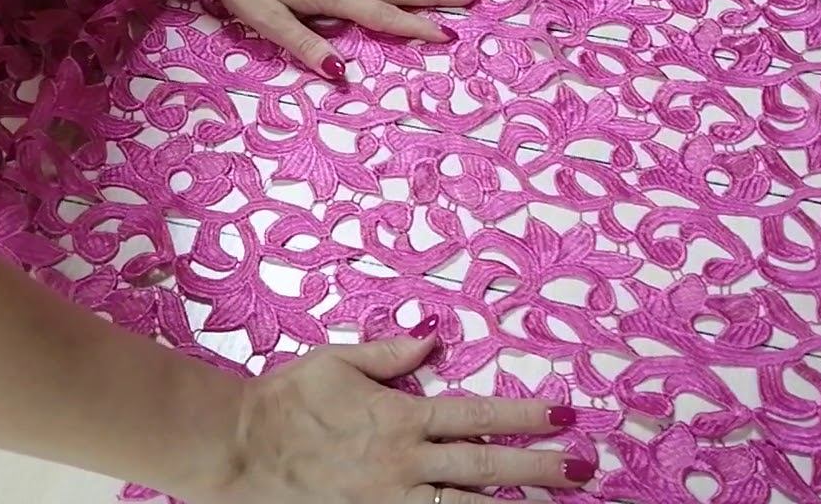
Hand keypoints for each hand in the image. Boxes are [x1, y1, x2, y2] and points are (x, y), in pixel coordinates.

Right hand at [180, 318, 593, 503]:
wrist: (234, 450)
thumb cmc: (284, 400)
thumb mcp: (337, 360)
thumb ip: (390, 352)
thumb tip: (433, 334)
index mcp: (400, 417)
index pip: (477, 416)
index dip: (525, 416)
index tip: (565, 415)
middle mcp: (403, 463)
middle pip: (485, 468)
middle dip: (540, 469)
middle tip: (585, 469)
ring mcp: (389, 500)